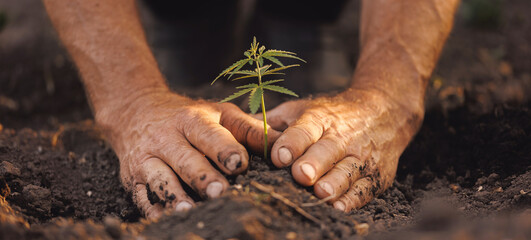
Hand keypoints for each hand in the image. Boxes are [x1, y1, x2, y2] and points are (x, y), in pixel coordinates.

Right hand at [96, 90, 278, 218]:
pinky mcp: (132, 177)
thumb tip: (284, 144)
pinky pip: (141, 196)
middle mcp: (166, 138)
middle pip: (184, 159)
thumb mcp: (219, 113)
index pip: (208, 135)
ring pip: (159, 178)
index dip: (224, 149)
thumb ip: (250, 130)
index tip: (239, 164)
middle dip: (201, 176)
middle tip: (219, 192)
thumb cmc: (188, 116)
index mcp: (191, 120)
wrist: (136, 110)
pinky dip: (152, 209)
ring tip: (188, 210)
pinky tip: (164, 220)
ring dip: (173, 195)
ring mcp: (146, 158)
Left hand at [267, 89, 421, 211]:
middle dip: (314, 163)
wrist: (384, 111)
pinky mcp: (375, 175)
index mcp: (320, 119)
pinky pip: (364, 189)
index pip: (304, 129)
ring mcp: (361, 157)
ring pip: (347, 172)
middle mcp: (342, 137)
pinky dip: (354, 199)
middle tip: (301, 175)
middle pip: (327, 151)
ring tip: (321, 194)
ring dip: (334, 184)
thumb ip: (273, 122)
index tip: (279, 156)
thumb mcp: (304, 109)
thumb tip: (236, 130)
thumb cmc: (332, 115)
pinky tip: (340, 208)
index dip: (292, 142)